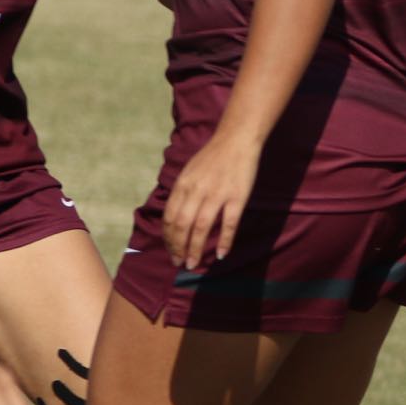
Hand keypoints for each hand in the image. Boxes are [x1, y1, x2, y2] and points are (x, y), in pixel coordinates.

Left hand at [164, 131, 260, 270]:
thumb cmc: (213, 157)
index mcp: (183, 185)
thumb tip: (175, 217)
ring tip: (193, 264)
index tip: (171, 251)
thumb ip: (182, 193)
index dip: (168, 238)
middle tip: (179, 263)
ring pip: (201, 228)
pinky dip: (224, 241)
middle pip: (182, 226)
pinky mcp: (237, 198)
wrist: (237, 140)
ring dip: (195, 249)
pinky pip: (228, 224)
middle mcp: (196, 191)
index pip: (170, 218)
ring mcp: (217, 195)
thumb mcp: (189, 172)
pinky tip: (220, 254)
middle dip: (178, 248)